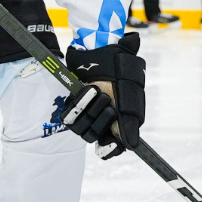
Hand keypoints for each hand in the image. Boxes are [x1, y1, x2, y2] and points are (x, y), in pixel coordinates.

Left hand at [61, 31, 146, 158]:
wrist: (104, 50)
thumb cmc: (121, 71)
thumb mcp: (131, 94)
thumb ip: (131, 120)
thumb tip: (133, 144)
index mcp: (118, 123)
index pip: (111, 148)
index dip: (109, 150)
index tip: (109, 145)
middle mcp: (100, 121)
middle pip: (95, 137)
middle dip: (102, 121)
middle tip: (110, 105)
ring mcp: (85, 113)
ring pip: (82, 128)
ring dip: (91, 109)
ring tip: (98, 91)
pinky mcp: (72, 105)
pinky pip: (69, 116)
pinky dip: (79, 103)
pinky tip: (88, 90)